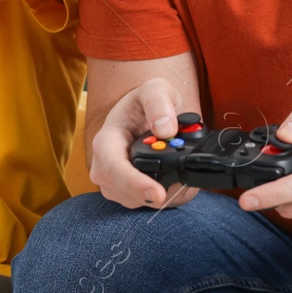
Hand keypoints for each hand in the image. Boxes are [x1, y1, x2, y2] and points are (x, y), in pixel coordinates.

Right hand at [90, 77, 198, 209]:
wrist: (142, 115)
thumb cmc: (143, 103)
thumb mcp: (154, 89)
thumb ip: (158, 102)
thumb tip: (165, 129)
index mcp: (106, 143)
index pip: (114, 169)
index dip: (135, 185)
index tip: (158, 193)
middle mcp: (106, 169)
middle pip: (128, 193)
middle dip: (158, 191)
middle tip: (186, 182)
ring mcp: (117, 185)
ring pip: (142, 202)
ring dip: (167, 192)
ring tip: (184, 173)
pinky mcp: (132, 195)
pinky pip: (153, 204)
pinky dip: (171, 195)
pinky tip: (180, 179)